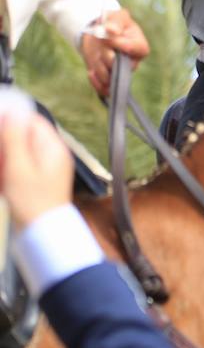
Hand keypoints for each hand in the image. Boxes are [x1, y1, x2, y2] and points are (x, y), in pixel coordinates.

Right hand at [0, 112, 72, 229]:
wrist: (42, 235)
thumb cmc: (33, 203)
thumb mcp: (19, 168)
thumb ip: (15, 139)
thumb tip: (12, 112)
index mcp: (53, 148)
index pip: (32, 120)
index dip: (10, 118)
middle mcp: (52, 155)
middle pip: (23, 135)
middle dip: (4, 139)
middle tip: (0, 156)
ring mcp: (46, 168)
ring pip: (18, 151)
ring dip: (4, 155)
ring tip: (2, 171)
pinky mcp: (36, 180)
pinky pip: (18, 166)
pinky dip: (6, 168)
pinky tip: (1, 181)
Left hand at [79, 8, 149, 96]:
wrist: (99, 33)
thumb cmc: (112, 23)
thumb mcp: (115, 17)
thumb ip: (114, 21)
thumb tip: (111, 30)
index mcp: (140, 46)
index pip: (136, 49)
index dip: (121, 44)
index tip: (108, 37)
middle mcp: (132, 62)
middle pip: (121, 65)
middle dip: (106, 55)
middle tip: (100, 43)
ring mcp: (119, 72)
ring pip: (109, 77)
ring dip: (97, 65)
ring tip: (95, 54)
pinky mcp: (108, 78)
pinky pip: (104, 89)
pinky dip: (95, 82)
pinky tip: (90, 72)